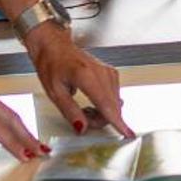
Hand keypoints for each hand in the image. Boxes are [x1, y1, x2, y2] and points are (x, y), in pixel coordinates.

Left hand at [26, 23, 130, 137]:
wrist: (55, 46)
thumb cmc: (51, 64)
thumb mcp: (54, 92)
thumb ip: (70, 111)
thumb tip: (82, 128)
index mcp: (86, 76)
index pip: (105, 105)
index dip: (117, 122)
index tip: (129, 133)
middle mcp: (102, 72)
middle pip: (112, 107)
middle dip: (100, 120)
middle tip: (82, 120)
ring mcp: (109, 72)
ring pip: (114, 103)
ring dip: (102, 113)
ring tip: (84, 110)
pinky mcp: (111, 74)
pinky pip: (114, 96)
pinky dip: (105, 105)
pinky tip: (93, 103)